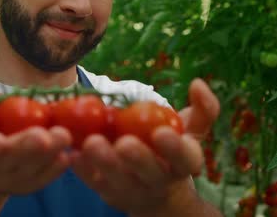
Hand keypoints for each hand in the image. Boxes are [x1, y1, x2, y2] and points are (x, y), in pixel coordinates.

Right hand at [0, 126, 71, 195]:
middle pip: (12, 161)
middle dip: (27, 148)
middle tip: (42, 135)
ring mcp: (16, 180)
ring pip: (35, 167)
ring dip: (51, 152)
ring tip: (65, 135)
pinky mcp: (35, 182)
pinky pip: (49, 175)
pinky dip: (62, 165)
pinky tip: (74, 152)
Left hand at [70, 78, 219, 215]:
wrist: (158, 193)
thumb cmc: (173, 151)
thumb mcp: (193, 131)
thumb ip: (204, 108)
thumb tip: (197, 83)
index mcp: (184, 164)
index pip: (184, 158)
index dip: (175, 148)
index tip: (162, 133)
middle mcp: (160, 181)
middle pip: (150, 173)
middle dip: (138, 158)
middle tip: (124, 143)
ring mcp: (133, 190)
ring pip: (119, 180)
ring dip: (105, 163)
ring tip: (92, 143)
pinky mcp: (109, 193)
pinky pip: (95, 182)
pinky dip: (83, 169)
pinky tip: (72, 153)